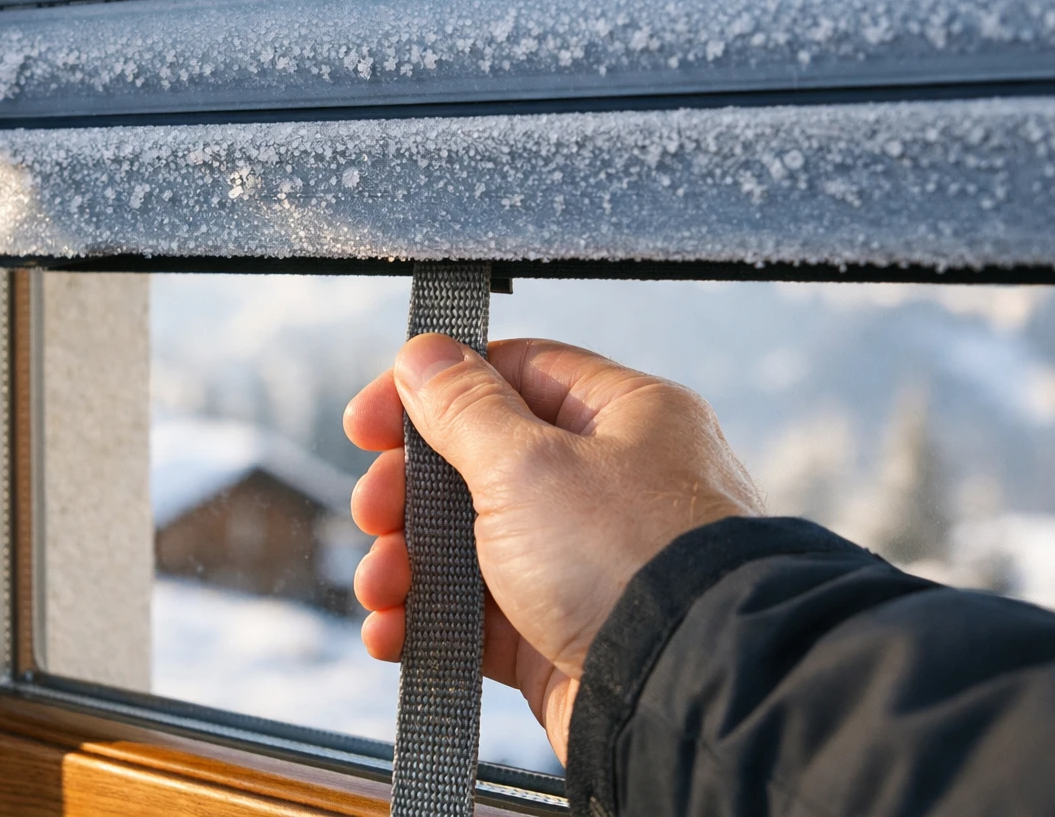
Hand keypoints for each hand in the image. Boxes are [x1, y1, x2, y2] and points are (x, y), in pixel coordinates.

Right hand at [344, 334, 763, 760]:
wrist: (683, 697)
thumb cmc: (633, 565)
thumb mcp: (529, 464)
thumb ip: (464, 409)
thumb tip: (425, 356)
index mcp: (621, 418)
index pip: (510, 374)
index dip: (431, 392)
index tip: (371, 420)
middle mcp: (605, 485)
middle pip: (473, 462)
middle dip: (406, 490)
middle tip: (374, 509)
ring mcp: (581, 562)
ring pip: (465, 543)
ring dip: (406, 560)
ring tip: (382, 585)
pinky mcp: (557, 633)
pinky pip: (473, 616)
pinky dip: (426, 620)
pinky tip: (394, 630)